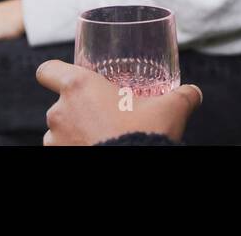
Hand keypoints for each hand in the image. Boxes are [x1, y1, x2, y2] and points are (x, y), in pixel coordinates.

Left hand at [36, 60, 201, 144]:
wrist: (134, 170)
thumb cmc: (145, 135)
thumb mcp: (170, 109)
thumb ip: (182, 95)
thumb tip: (193, 93)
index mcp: (79, 87)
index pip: (47, 70)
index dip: (54, 72)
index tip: (67, 77)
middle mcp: (59, 111)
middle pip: (59, 103)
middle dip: (77, 110)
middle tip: (102, 116)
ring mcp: (55, 140)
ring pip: (59, 131)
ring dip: (74, 132)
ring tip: (100, 137)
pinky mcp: (56, 159)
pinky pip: (61, 150)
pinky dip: (75, 149)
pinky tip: (96, 149)